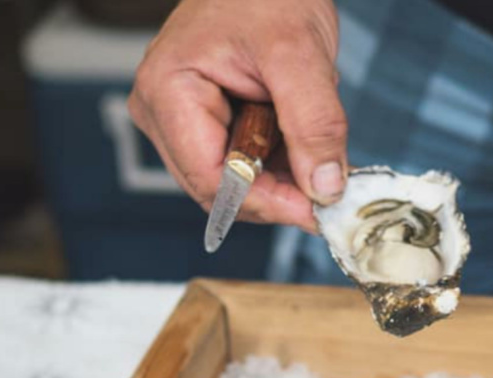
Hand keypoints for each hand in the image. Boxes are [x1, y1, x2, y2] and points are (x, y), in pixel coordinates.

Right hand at [128, 0, 346, 231]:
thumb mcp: (300, 54)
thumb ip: (313, 123)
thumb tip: (324, 189)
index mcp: (168, 92)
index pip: (211, 180)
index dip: (266, 203)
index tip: (317, 209)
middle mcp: (163, 112)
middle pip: (219, 189)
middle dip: (277, 195)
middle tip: (329, 190)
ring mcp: (181, 120)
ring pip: (235, 183)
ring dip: (282, 182)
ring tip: (319, 151)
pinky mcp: (206, 122)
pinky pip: (244, 165)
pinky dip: (281, 167)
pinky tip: (306, 147)